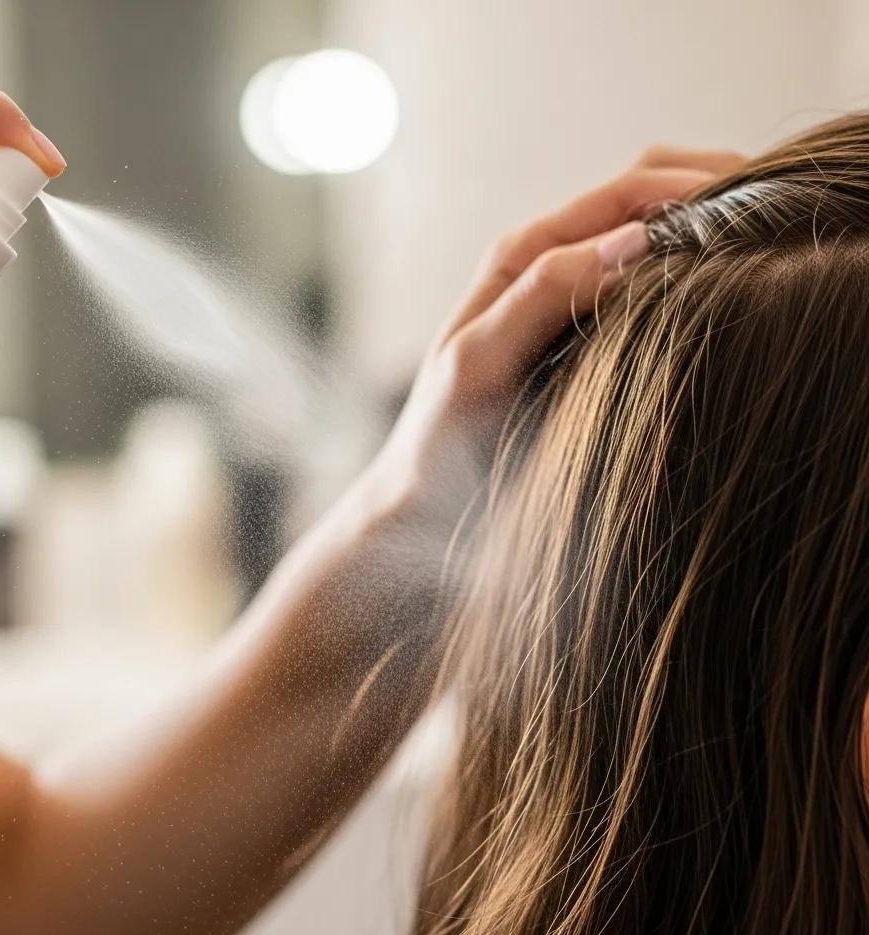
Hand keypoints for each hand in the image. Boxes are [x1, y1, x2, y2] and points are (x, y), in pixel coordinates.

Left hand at [355, 147, 744, 544]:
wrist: (422, 488)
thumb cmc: (441, 432)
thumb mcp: (479, 362)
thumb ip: (542, 296)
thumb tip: (629, 243)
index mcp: (524, 254)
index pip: (627, 191)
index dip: (694, 185)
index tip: (753, 202)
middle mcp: (546, 263)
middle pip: (645, 198)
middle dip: (712, 190)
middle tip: (774, 211)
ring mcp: (564, 296)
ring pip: (649, 237)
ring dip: (703, 226)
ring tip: (760, 242)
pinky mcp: (577, 334)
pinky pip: (642, 285)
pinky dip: (685, 270)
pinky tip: (718, 289)